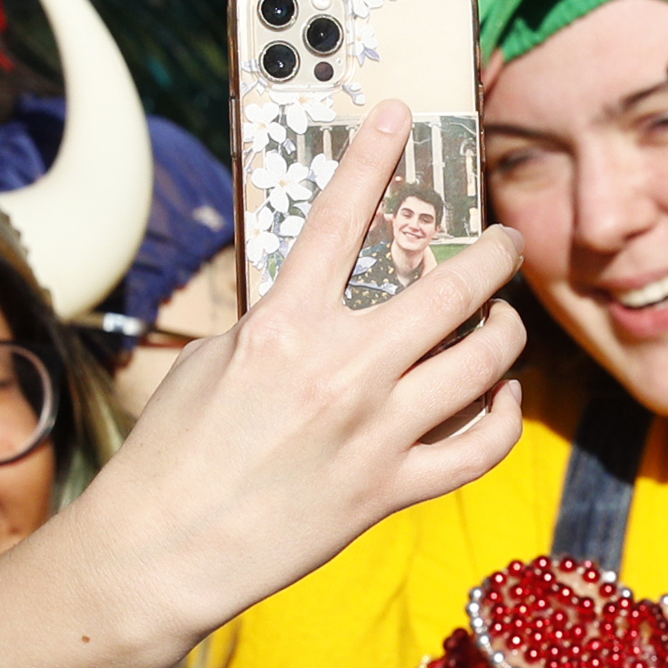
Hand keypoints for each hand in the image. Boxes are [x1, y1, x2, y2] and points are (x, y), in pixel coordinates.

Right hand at [79, 100, 525, 642]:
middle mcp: (342, 372)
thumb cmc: (173, 453)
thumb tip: (324, 302)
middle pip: (452, 288)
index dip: (375, 156)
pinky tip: (499, 397)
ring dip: (506, 331)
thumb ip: (278, 323)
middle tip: (500, 241)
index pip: (340, 217)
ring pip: (484, 362)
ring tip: (503, 321)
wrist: (161, 551)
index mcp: (285, 327)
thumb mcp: (213, 361)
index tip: (400, 117)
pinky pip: (480, 448)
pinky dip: (503, 416)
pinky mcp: (389, 491)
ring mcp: (375, 434)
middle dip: (490, 253)